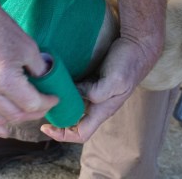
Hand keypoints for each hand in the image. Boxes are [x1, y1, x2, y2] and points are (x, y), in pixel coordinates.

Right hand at [0, 0, 58, 137]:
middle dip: (34, 112)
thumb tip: (48, 87)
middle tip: (44, 105)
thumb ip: (40, 72)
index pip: (31, 104)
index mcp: (4, 79)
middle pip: (16, 115)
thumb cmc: (2, 31)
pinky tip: (4, 128)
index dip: (47, 103)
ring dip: (16, 118)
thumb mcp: (29, 49)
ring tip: (28, 112)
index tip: (54, 98)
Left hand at [41, 35, 160, 142]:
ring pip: (73, 105)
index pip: (81, 134)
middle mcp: (97, 104)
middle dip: (57, 118)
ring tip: (46, 93)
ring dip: (60, 102)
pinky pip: (75, 89)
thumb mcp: (115, 80)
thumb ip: (96, 92)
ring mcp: (95, 92)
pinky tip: (57, 79)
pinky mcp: (93, 79)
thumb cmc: (129, 64)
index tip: (46, 126)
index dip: (62, 135)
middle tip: (42, 106)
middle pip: (74, 122)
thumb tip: (75, 94)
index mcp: (102, 110)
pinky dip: (65, 87)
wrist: (138, 46)